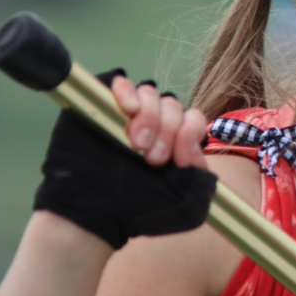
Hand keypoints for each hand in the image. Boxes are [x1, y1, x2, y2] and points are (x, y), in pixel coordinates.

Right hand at [33, 70, 216, 249]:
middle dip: (167, 131)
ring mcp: (126, 112)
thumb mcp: (185, 204)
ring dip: (149, 116)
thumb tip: (194, 143)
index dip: (188, 134)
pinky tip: (128, 109)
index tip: (175, 160)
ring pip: (150, 92)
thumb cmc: (138, 210)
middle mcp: (153, 123)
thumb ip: (202, 176)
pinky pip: (119, 81)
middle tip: (152, 159)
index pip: (193, 119)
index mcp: (175, 139)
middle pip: (173, 105)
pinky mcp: (101, 105)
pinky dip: (127, 91)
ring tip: (135, 145)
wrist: (94, 215)